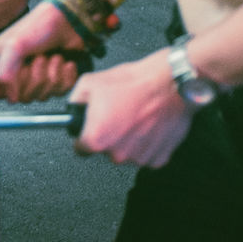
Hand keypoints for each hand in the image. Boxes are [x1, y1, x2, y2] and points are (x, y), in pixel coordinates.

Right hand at [0, 1, 87, 102]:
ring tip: (53, 55)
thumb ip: (5, 72)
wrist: (68, 21)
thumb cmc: (40, 27)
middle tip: (40, 57)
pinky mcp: (56, 80)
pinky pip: (61, 91)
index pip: (0, 92)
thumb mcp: (15, 45)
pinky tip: (65, 62)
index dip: (14, 86)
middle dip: (37, 76)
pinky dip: (66, 76)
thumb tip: (11, 98)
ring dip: (53, 73)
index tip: (21, 71)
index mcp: (1, 63)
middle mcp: (17, 72)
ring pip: (44, 95)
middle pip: (25, 96)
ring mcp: (37, 77)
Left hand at [70, 52, 194, 167]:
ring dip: (127, 140)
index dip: (83, 135)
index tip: (89, 129)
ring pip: (126, 153)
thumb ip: (76, 101)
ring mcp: (139, 159)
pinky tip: (148, 124)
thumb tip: (72, 109)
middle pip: (105, 151)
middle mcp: (117, 154)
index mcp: (97, 139)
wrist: (170, 83)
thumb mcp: (90, 82)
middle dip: (108, 135)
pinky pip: (146, 154)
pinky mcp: (159, 159)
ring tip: (134, 116)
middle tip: (117, 114)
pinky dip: (146, 143)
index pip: (80, 149)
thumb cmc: (134, 82)